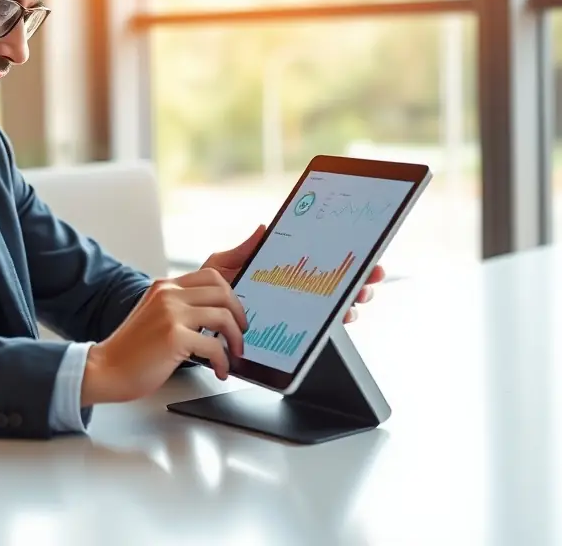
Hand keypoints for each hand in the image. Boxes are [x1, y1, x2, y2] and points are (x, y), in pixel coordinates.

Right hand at [80, 268, 248, 405]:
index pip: (211, 275)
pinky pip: (214, 345)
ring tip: (233, 354)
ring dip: (235, 338)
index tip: (236, 314)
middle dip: (239, 315)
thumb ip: (178, 309)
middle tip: (240, 334)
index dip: (232, 294)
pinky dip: (223, 361)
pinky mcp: (174, 337)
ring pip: (223, 316)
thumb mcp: (154, 316)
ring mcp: (171, 313)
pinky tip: (219, 371)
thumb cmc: (131, 351)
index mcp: (165, 287)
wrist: (106, 369)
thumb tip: (214, 317)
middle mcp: (168, 294)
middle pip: (223, 291)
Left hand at [202, 225, 385, 323]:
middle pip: (331, 284)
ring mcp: (289, 312)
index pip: (316, 261)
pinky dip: (333, 324)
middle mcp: (289, 291)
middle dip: (358, 278)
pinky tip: (341, 318)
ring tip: (358, 297)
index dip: (342, 256)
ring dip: (351, 301)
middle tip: (371, 275)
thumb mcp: (220, 267)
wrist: (190, 321)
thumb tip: (263, 227)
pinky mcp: (285, 333)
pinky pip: (314, 329)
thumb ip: (242, 251)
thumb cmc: (206, 293)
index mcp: (277, 271)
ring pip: (330, 307)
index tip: (363, 253)